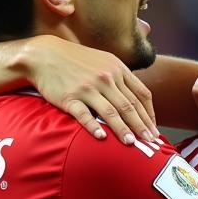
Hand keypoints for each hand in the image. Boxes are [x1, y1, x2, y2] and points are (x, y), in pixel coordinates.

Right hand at [23, 36, 157, 143]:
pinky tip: (101, 137)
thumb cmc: (77, 61)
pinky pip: (84, 114)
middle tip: (151, 141)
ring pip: (111, 112)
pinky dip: (93, 127)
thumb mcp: (104, 62)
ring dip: (123, 129)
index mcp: (118, 69)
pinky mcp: (69, 97)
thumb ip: (122, 79)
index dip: (150, 114)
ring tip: (131, 144)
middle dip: (142, 126)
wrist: (44, 54)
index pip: (142, 95)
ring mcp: (87, 87)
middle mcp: (106, 78)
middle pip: (129, 106)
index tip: (153, 129)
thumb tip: (140, 102)